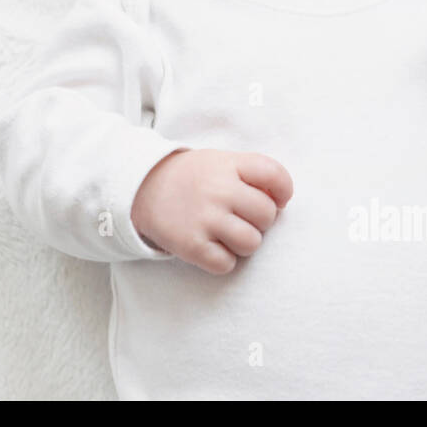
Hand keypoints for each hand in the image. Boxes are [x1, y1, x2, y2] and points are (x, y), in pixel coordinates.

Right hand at [130, 148, 292, 275]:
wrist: (143, 189)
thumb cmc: (194, 179)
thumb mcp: (221, 162)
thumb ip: (253, 174)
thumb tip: (282, 203)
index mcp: (229, 164)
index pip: (275, 175)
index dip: (283, 192)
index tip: (276, 199)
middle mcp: (218, 190)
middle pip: (267, 215)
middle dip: (259, 221)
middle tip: (239, 217)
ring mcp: (204, 218)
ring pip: (251, 243)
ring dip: (243, 243)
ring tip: (225, 233)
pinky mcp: (191, 245)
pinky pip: (227, 264)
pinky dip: (222, 260)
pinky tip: (210, 245)